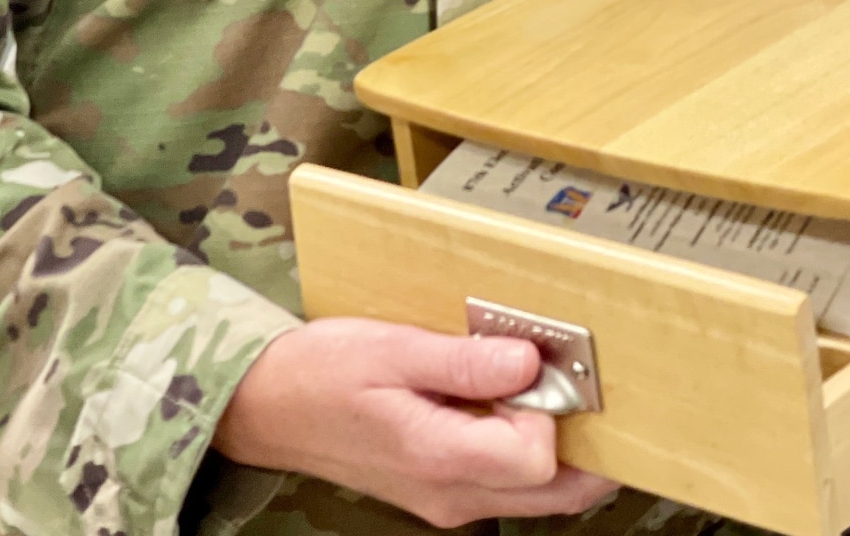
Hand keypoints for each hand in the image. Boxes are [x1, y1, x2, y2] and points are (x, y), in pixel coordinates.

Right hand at [214, 317, 616, 526]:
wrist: (269, 407)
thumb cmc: (322, 372)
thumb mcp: (391, 349)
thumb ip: (463, 361)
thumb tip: (528, 362)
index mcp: (440, 458)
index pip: (538, 455)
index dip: (550, 403)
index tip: (533, 357)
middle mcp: (453, 495)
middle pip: (557, 491)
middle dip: (580, 439)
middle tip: (565, 376)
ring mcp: (449, 501)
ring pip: (538, 493)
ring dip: (555, 445)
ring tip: (533, 382)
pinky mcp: (442, 493)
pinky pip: (507, 483)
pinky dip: (524, 449)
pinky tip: (504, 401)